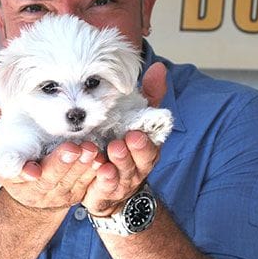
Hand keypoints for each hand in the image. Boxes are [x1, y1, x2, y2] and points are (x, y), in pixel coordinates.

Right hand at [0, 107, 104, 209]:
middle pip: (49, 178)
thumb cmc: (15, 159)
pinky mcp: (76, 194)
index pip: (16, 175)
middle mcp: (34, 190)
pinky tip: (102, 160)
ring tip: (90, 150)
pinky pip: (88, 185)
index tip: (33, 171)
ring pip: (71, 182)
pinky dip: (95, 173)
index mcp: (12, 177)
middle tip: (73, 148)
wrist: (33, 191)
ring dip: (82, 166)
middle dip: (61, 164)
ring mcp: (57, 194)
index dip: (24, 173)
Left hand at [81, 62, 166, 215]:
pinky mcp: (107, 191)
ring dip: (118, 165)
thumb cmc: (125, 143)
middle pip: (141, 162)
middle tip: (123, 143)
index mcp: (147, 147)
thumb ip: (149, 96)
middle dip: (133, 153)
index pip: (152, 144)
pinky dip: (104, 181)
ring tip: (109, 154)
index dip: (145, 142)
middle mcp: (138, 165)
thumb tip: (158, 67)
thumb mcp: (137, 119)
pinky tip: (99, 172)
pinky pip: (106, 188)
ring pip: (123, 174)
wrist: (111, 183)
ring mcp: (124, 180)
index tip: (135, 133)